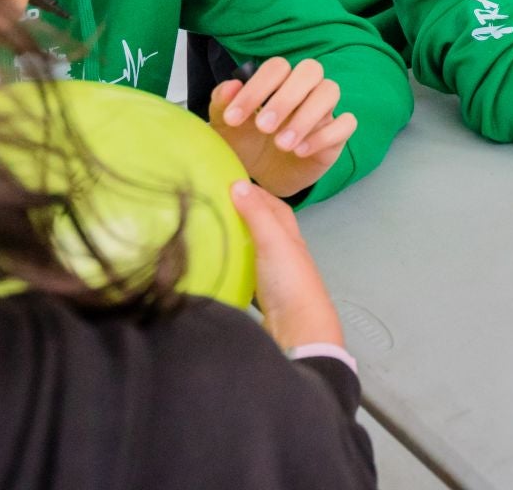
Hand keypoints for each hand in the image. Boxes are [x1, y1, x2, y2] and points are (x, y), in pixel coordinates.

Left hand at [211, 57, 358, 198]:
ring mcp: (324, 110)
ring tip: (282, 144)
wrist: (263, 176)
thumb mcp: (226, 128)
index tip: (233, 118)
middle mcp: (305, 89)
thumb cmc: (246, 143)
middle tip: (263, 128)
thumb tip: (231, 86)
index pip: (276, 67)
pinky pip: (346, 123)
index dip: (256, 88)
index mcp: (278, 81)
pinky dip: (325, 135)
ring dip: (306, 116)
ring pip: (330, 91)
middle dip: (286, 97)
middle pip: (310, 70)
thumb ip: (222, 104)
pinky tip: (301, 151)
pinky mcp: (337, 135)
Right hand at [228, 180, 344, 349]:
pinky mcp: (265, 296)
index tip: (232, 184)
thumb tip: (237, 183)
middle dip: (247, 214)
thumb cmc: (288, 280)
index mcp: (290, 236)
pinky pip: (249, 273)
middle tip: (218, 207)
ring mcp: (276, 276)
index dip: (257, 194)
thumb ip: (256, 215)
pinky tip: (221, 266)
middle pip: (268, 228)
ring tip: (214, 233)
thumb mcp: (272, 241)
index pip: (276, 207)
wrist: (298, 329)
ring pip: (258, 250)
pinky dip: (237, 264)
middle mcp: (286, 253)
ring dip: (241, 240)